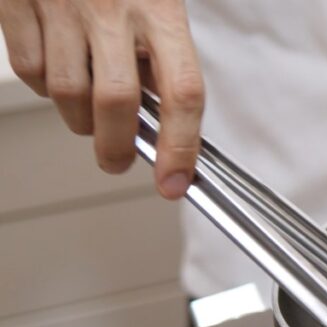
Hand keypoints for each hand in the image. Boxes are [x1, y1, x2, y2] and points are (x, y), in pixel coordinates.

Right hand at [0, 0, 203, 198]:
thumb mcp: (159, 1)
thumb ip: (163, 52)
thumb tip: (164, 116)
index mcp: (162, 9)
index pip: (183, 92)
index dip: (182, 146)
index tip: (174, 182)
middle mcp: (113, 8)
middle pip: (116, 102)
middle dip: (117, 147)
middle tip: (118, 161)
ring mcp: (62, 4)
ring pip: (67, 93)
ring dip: (78, 119)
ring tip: (88, 114)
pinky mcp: (17, 1)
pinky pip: (30, 69)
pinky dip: (43, 86)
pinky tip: (58, 72)